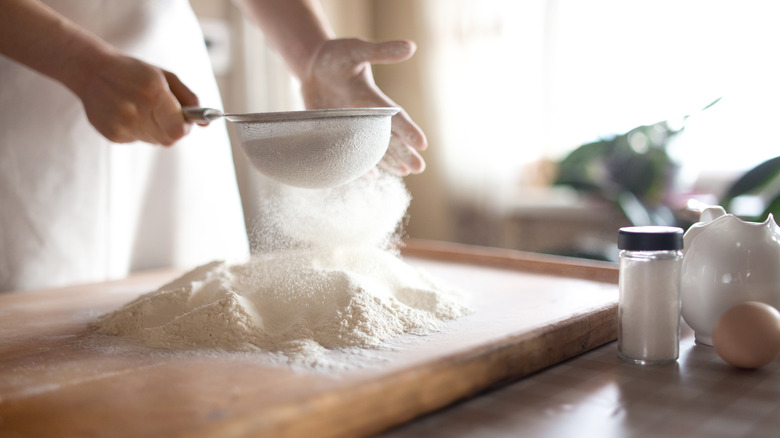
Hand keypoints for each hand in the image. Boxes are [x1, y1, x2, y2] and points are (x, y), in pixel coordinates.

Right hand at [73, 54, 198, 145]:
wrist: (91, 71)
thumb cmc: (134, 72)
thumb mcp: (165, 76)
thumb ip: (189, 98)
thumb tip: (205, 124)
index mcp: (153, 93)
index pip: (179, 130)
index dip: (185, 128)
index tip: (184, 120)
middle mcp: (136, 112)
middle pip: (168, 138)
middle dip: (172, 128)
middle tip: (163, 112)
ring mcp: (122, 125)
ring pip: (154, 141)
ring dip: (155, 129)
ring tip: (142, 108)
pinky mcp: (112, 134)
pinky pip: (137, 140)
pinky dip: (138, 130)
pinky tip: (128, 112)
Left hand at [301, 38, 427, 175]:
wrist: (313, 65)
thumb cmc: (338, 55)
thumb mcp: (358, 50)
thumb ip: (381, 51)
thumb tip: (411, 47)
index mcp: (372, 98)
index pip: (393, 116)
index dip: (407, 130)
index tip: (422, 144)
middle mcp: (365, 116)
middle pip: (387, 137)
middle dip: (403, 153)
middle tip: (418, 168)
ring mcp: (351, 126)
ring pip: (373, 147)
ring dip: (389, 161)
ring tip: (405, 173)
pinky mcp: (335, 132)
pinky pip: (349, 151)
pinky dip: (359, 163)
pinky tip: (373, 175)